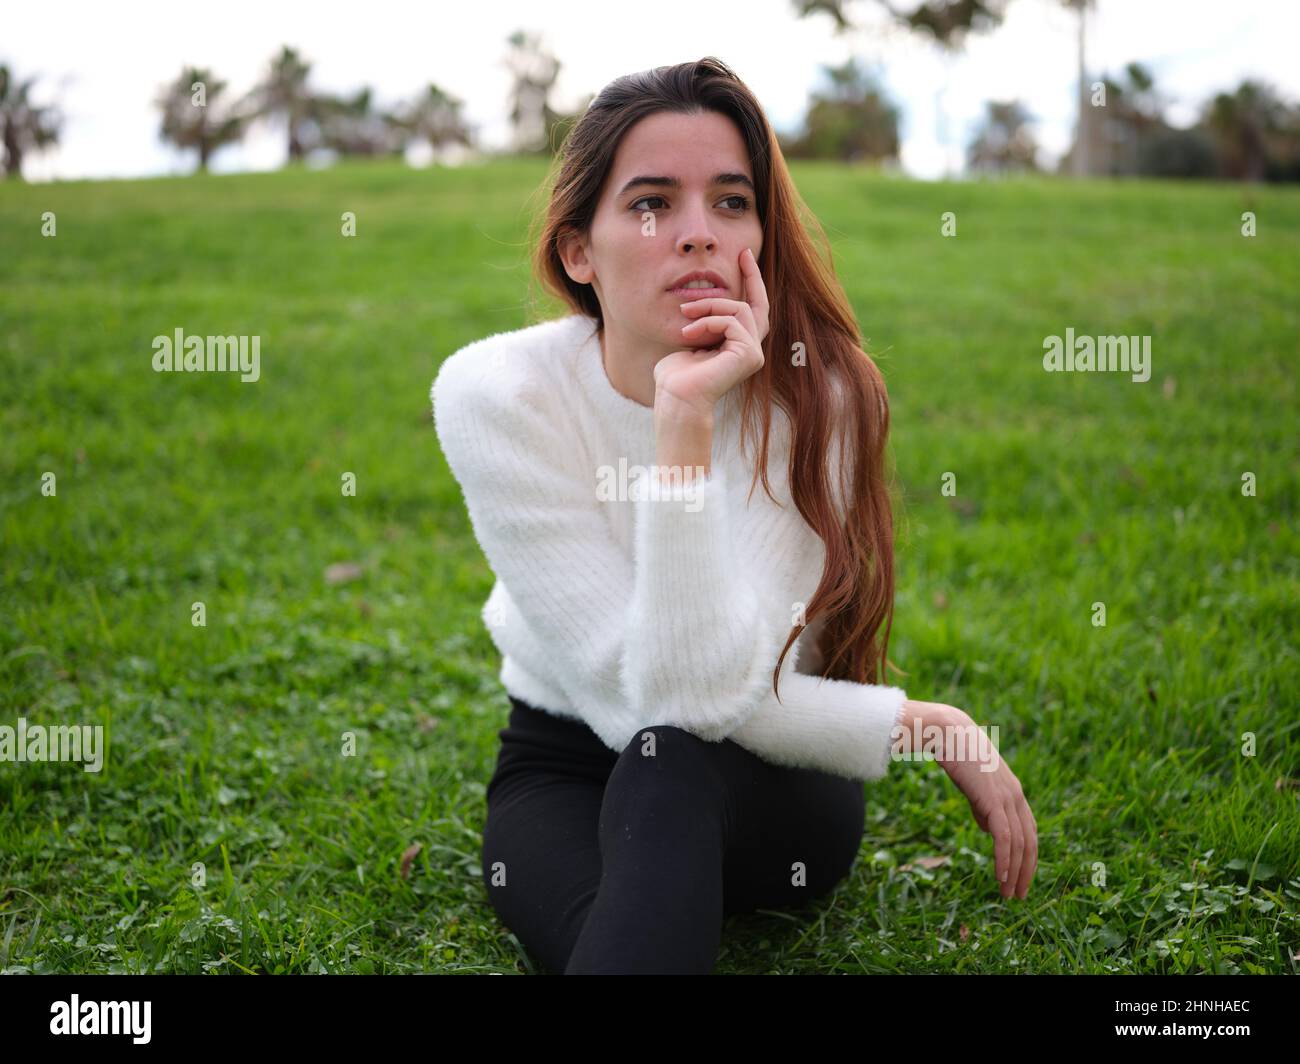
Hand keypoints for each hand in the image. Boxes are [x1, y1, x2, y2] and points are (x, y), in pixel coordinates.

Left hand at [652, 246, 768, 418]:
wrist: (676, 398)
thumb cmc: (676, 374)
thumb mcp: (690, 336)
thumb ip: (703, 320)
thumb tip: (699, 299)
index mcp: (738, 346)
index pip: (751, 309)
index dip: (752, 281)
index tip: (744, 255)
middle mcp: (751, 349)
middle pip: (758, 304)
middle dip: (752, 275)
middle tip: (742, 253)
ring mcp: (753, 353)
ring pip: (739, 309)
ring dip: (709, 306)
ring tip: (685, 315)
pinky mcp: (750, 355)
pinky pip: (731, 322)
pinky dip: (707, 322)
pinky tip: (690, 333)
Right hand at [936, 705, 1037, 899]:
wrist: (947, 730)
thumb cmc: (955, 754)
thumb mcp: (973, 783)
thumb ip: (983, 806)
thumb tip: (989, 830)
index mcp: (1012, 791)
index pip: (1027, 831)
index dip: (1025, 856)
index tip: (1018, 876)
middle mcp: (1016, 795)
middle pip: (1030, 842)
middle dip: (1026, 871)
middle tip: (1019, 895)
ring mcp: (1007, 797)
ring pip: (1019, 843)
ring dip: (1015, 872)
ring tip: (1009, 893)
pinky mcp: (994, 799)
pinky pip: (1004, 837)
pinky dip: (1005, 859)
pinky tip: (1001, 876)